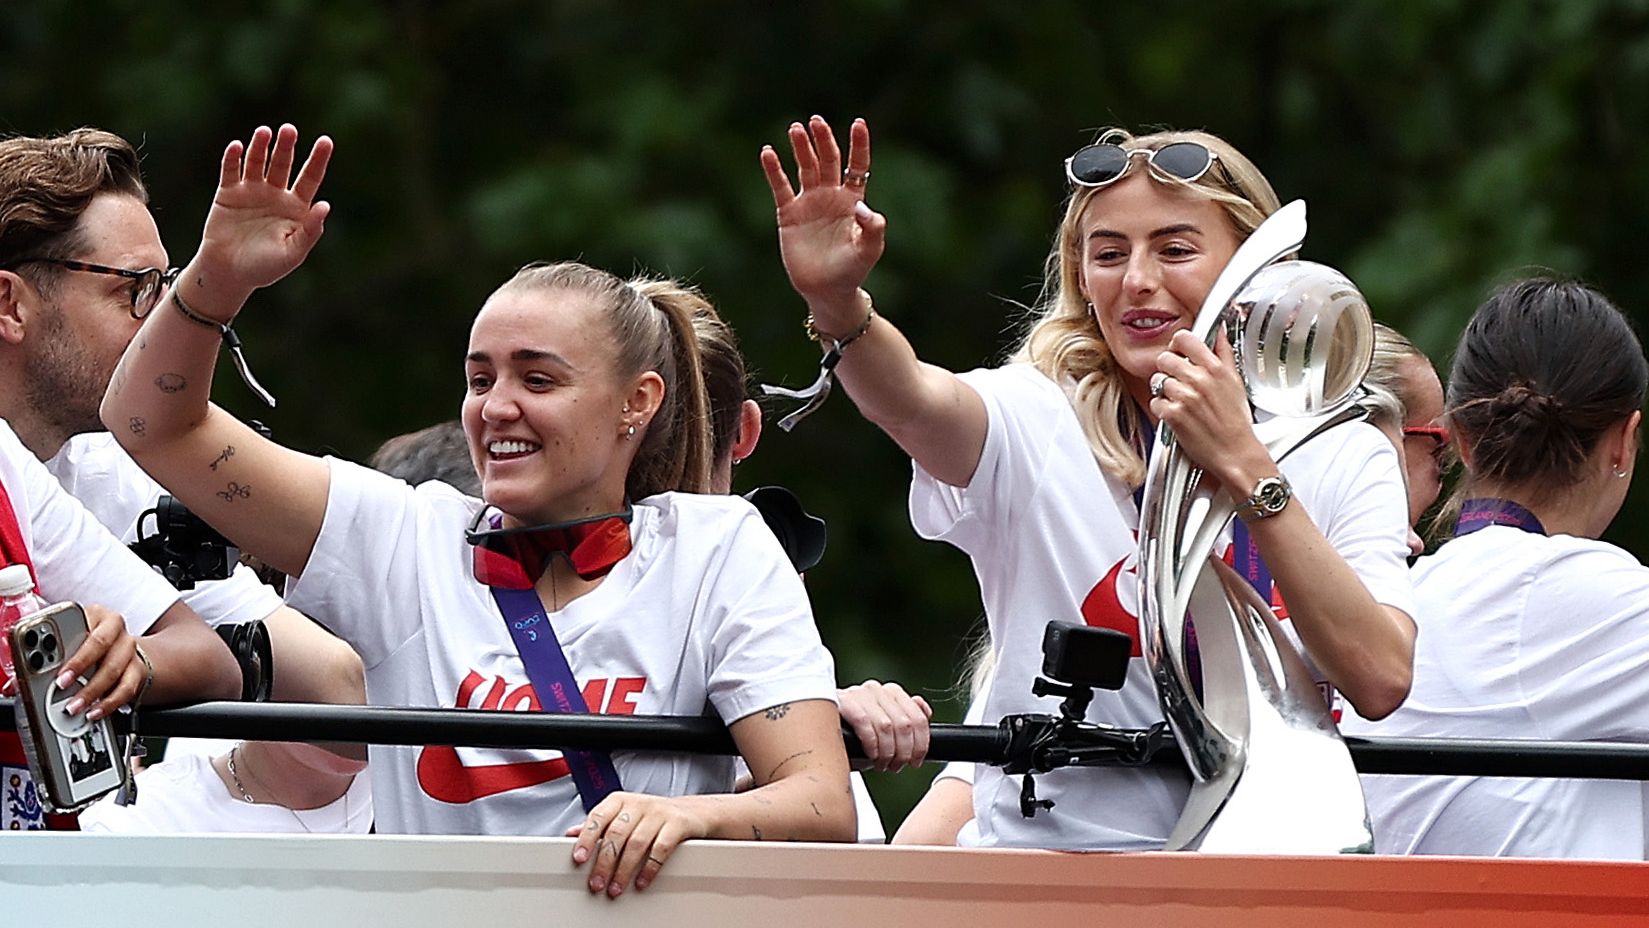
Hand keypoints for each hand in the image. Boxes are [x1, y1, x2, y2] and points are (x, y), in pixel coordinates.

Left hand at [58, 605, 141, 721]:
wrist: (120, 648)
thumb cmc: (88, 642)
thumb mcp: (70, 639)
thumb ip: (48, 656)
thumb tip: (15, 683)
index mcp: (97, 615)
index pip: (84, 626)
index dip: (68, 646)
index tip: (52, 664)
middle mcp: (116, 630)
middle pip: (101, 646)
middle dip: (80, 668)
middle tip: (61, 685)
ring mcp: (129, 650)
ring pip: (115, 669)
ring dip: (93, 691)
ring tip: (75, 706)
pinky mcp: (138, 670)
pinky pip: (127, 688)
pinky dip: (110, 703)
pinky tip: (95, 711)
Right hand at [194, 124, 332, 306]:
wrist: (229, 274)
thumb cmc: (265, 267)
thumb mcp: (293, 253)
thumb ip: (310, 231)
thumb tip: (325, 206)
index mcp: (296, 207)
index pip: (310, 177)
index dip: (318, 159)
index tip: (326, 141)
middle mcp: (276, 194)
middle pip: (283, 164)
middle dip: (286, 146)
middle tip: (289, 130)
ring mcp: (251, 191)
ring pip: (258, 162)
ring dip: (261, 146)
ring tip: (264, 132)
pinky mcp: (227, 193)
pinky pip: (231, 171)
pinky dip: (233, 158)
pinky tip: (238, 147)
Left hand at [568, 791, 709, 897]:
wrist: (691, 812)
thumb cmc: (651, 815)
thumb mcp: (622, 815)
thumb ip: (599, 825)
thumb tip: (571, 833)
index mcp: (620, 801)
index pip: (598, 817)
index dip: (587, 838)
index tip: (579, 858)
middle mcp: (638, 804)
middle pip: (617, 834)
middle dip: (604, 862)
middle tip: (597, 883)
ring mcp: (659, 813)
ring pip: (637, 843)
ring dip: (624, 870)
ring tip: (616, 887)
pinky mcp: (677, 824)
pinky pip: (661, 849)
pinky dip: (649, 868)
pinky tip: (642, 881)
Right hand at [759, 116, 885, 332]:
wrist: (827, 291)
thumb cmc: (853, 270)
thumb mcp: (869, 250)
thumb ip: (873, 229)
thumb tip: (864, 208)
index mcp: (853, 200)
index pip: (857, 166)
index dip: (859, 144)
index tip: (859, 123)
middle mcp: (830, 196)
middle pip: (828, 160)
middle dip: (823, 140)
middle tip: (816, 121)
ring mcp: (809, 203)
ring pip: (805, 167)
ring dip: (801, 148)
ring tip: (796, 129)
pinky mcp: (789, 214)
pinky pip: (781, 187)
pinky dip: (774, 170)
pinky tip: (768, 152)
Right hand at [838, 679, 931, 771]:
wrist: (817, 728)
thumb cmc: (853, 730)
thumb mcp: (883, 724)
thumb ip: (905, 716)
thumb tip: (925, 712)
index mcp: (891, 692)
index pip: (918, 718)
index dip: (921, 744)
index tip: (916, 761)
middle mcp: (877, 689)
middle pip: (905, 724)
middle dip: (904, 752)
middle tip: (897, 766)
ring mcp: (859, 693)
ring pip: (887, 726)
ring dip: (888, 752)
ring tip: (883, 765)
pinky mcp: (843, 702)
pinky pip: (865, 724)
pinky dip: (872, 744)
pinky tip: (870, 755)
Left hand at [1149, 329, 1274, 490]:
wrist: (1235, 453)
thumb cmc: (1236, 422)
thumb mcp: (1235, 382)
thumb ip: (1224, 354)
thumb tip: (1221, 332)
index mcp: (1215, 368)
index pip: (1184, 338)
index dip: (1177, 345)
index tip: (1178, 352)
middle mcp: (1199, 380)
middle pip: (1164, 358)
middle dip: (1168, 369)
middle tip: (1177, 380)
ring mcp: (1184, 397)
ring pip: (1157, 380)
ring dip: (1164, 390)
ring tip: (1179, 401)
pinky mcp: (1172, 414)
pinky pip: (1154, 401)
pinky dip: (1161, 409)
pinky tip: (1176, 414)